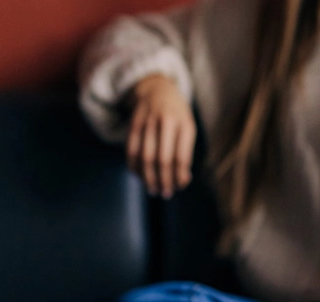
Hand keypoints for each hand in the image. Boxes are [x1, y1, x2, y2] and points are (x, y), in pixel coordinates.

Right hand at [128, 74, 196, 197]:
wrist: (157, 89)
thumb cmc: (177, 115)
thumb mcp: (188, 128)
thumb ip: (186, 152)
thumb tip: (182, 180)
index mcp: (184, 123)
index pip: (181, 156)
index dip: (180, 176)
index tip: (180, 186)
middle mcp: (166, 121)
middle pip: (163, 159)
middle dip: (164, 180)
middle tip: (166, 193)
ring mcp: (148, 121)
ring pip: (145, 157)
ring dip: (149, 178)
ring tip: (153, 190)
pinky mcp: (134, 124)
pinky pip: (132, 150)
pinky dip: (134, 167)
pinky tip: (139, 176)